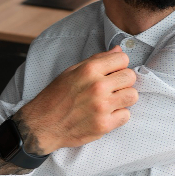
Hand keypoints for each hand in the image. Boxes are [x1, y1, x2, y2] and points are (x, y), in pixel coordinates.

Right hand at [13, 47, 137, 155]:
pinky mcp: (104, 125)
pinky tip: (106, 114)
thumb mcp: (71, 71)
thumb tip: (118, 50)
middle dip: (123, 81)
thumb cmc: (55, 97)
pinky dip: (118, 115)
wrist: (42, 125)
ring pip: (132, 96)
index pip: (122, 59)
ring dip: (124, 98)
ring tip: (111, 101)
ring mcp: (102, 107)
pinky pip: (126, 115)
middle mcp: (97, 86)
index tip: (113, 72)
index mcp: (89, 70)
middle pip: (130, 77)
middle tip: (113, 88)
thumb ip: (97, 60)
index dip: (119, 65)